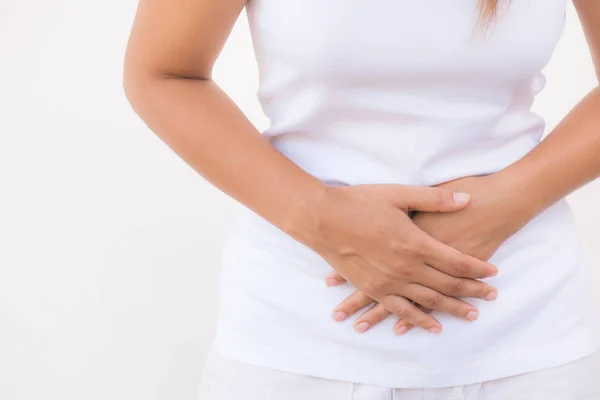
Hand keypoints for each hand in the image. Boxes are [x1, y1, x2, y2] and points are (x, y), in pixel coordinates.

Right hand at [303, 183, 498, 333]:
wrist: (321, 218)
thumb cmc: (358, 202)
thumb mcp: (398, 194)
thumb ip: (434, 199)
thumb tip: (467, 199)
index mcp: (415, 242)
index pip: (457, 262)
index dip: (478, 268)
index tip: (494, 273)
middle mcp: (406, 267)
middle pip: (448, 285)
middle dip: (473, 291)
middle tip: (493, 297)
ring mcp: (389, 281)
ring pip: (428, 301)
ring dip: (452, 309)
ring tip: (472, 315)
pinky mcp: (373, 288)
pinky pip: (400, 310)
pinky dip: (418, 321)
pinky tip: (433, 328)